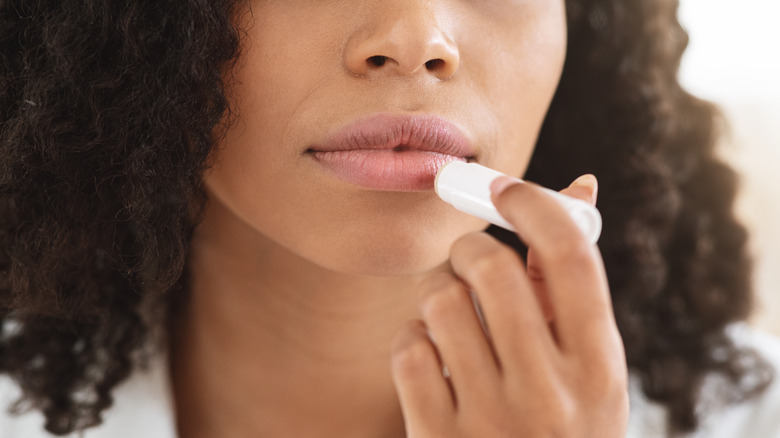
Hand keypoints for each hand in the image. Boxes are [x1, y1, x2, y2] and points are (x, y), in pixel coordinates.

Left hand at [391, 175, 628, 437]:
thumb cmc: (559, 424)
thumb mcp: (586, 370)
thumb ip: (572, 285)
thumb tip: (577, 185)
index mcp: (600, 368)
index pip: (572, 256)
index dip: (533, 203)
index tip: (502, 187)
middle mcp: (551, 394)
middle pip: (492, 266)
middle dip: (469, 249)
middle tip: (467, 261)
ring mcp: (491, 421)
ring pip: (439, 299)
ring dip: (437, 294)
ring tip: (452, 319)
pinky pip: (408, 345)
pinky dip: (414, 340)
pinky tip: (433, 363)